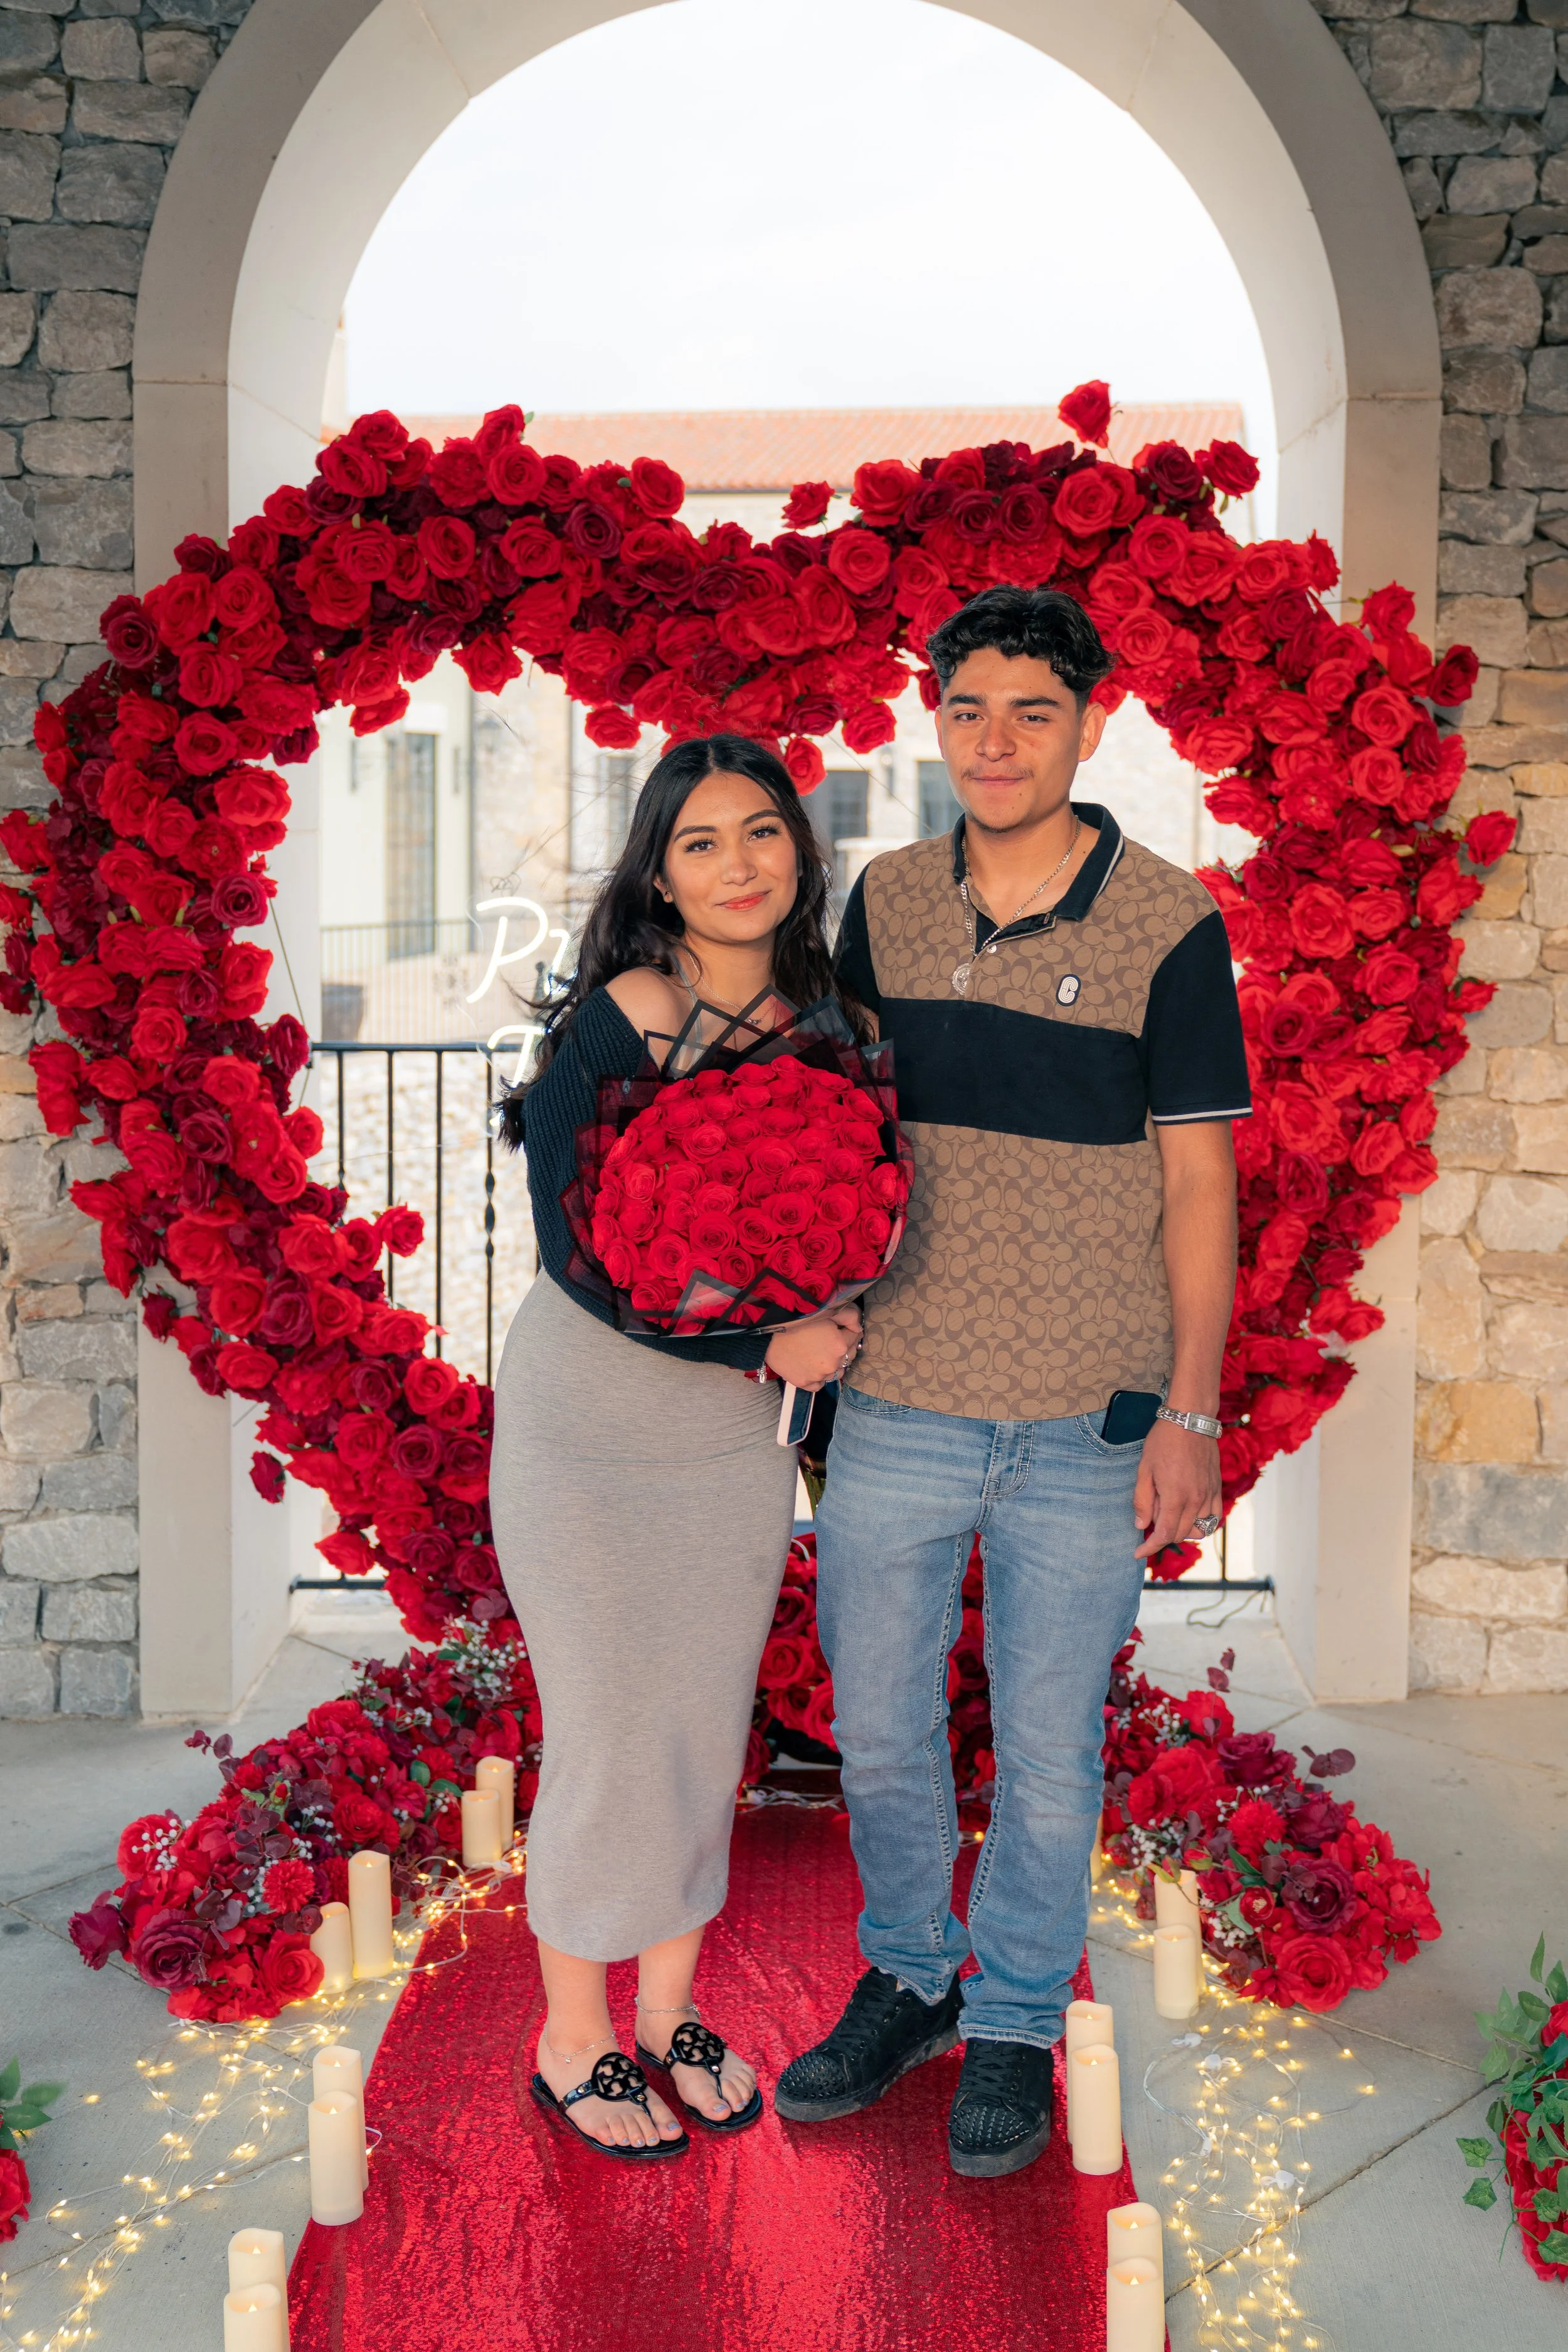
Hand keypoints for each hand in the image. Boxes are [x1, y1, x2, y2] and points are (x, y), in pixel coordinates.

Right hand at [764, 1305, 861, 1393]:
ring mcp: (819, 1375)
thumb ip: (848, 1315)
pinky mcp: (806, 1383)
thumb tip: (858, 1326)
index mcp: (840, 1343)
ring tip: (822, 1353)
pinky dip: (819, 1377)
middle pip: (848, 1356)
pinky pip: (819, 1384)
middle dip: (844, 1346)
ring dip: (833, 1364)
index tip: (842, 1326)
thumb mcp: (824, 1310)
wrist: (767, 1335)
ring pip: (836, 1372)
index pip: (855, 1336)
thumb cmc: (794, 1320)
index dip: (849, 1329)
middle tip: (832, 1338)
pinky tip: (813, 1366)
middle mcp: (833, 1362)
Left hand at [1133, 1419, 1221, 1560]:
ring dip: (1180, 1528)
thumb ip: (1142, 1500)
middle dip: (1162, 1534)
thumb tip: (1141, 1525)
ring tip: (1166, 1509)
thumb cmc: (1163, 1441)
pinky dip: (1201, 1522)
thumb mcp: (1144, 1470)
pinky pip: (1213, 1517)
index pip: (1165, 1535)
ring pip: (1198, 1528)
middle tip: (1149, 1515)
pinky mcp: (1217, 1488)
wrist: (1190, 1419)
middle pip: (1180, 1534)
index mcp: (1176, 1497)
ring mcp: (1209, 1495)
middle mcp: (1196, 1500)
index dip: (1150, 1547)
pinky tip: (1187, 1513)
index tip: (1138, 1553)